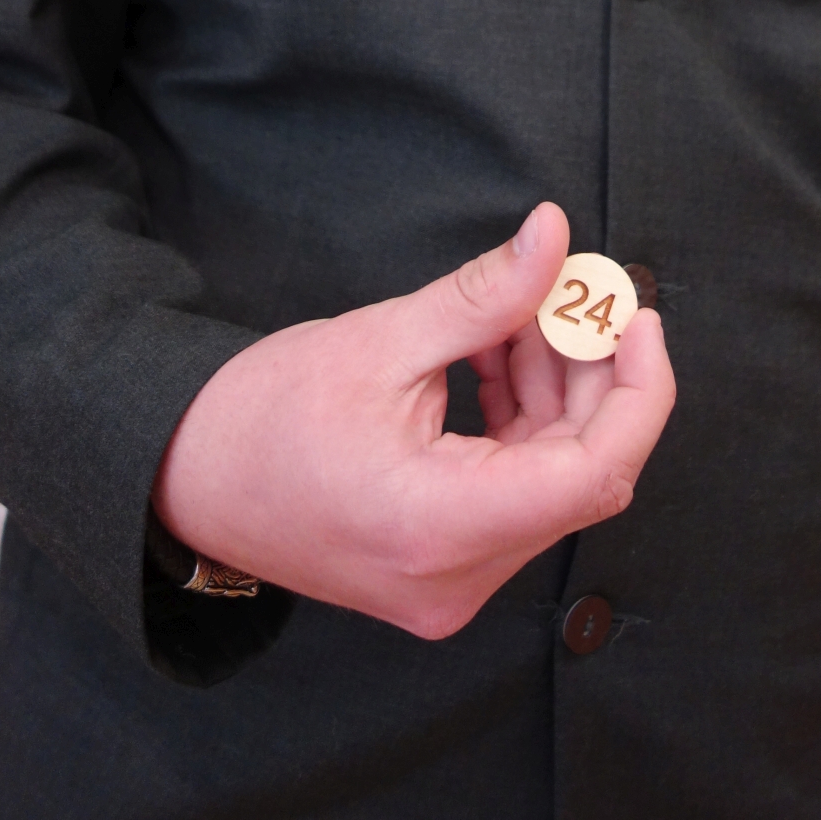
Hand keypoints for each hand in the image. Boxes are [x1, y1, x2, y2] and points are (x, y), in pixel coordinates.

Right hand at [152, 203, 675, 638]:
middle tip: (581, 292)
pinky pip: (515, 491)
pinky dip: (521, 420)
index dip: (636, 392)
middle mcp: (458, 576)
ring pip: (552, 479)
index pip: (594, 474)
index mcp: (440, 527)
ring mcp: (452, 583)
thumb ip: (484, 295)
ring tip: (525, 310)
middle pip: (581, 473)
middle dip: (591, 374)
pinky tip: (496, 352)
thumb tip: (556, 237)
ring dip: (554, 391)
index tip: (636, 319)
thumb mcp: (381, 339)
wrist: (184, 480)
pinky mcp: (442, 567)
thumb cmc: (262, 416)